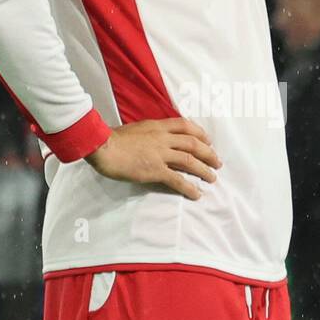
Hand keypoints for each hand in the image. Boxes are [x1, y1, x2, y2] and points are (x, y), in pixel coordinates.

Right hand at [85, 117, 220, 200]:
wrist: (102, 146)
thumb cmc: (111, 138)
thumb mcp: (134, 128)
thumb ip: (147, 133)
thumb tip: (151, 138)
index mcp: (157, 126)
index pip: (184, 125)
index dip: (199, 133)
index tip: (207, 140)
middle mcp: (162, 138)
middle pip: (193, 143)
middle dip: (208, 153)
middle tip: (217, 162)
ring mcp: (160, 154)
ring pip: (189, 160)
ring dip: (204, 170)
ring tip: (212, 178)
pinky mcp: (155, 170)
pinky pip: (177, 179)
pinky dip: (189, 187)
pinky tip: (196, 194)